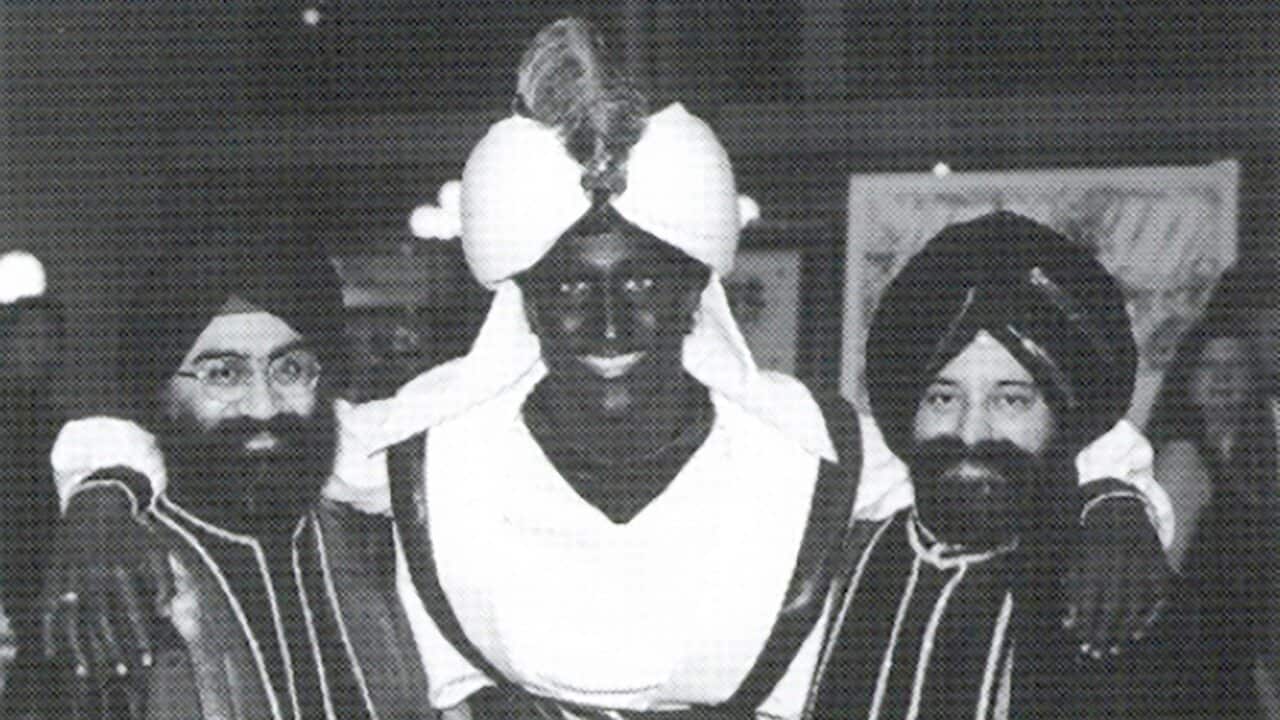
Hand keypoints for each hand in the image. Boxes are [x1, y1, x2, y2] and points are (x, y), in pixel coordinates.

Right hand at [40, 485, 171, 710]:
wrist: (97, 506)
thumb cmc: (134, 534)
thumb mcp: (157, 551)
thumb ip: (165, 581)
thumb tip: (165, 614)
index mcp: (120, 572)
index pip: (132, 615)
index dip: (139, 640)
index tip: (147, 660)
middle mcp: (93, 578)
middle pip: (102, 625)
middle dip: (112, 651)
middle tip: (121, 673)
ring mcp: (70, 579)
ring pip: (74, 623)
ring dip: (81, 650)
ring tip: (88, 672)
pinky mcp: (54, 579)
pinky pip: (49, 613)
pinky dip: (51, 634)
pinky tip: (55, 652)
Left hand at [1064, 495, 1170, 658]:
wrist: (1119, 510)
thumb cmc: (1091, 543)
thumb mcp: (1076, 560)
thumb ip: (1072, 590)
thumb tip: (1068, 623)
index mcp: (1093, 559)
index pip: (1090, 600)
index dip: (1087, 625)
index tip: (1083, 645)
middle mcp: (1118, 562)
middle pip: (1110, 606)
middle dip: (1102, 632)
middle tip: (1096, 654)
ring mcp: (1140, 564)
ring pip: (1133, 604)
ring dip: (1122, 630)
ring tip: (1113, 648)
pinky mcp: (1158, 565)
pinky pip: (1155, 597)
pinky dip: (1147, 616)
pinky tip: (1136, 633)